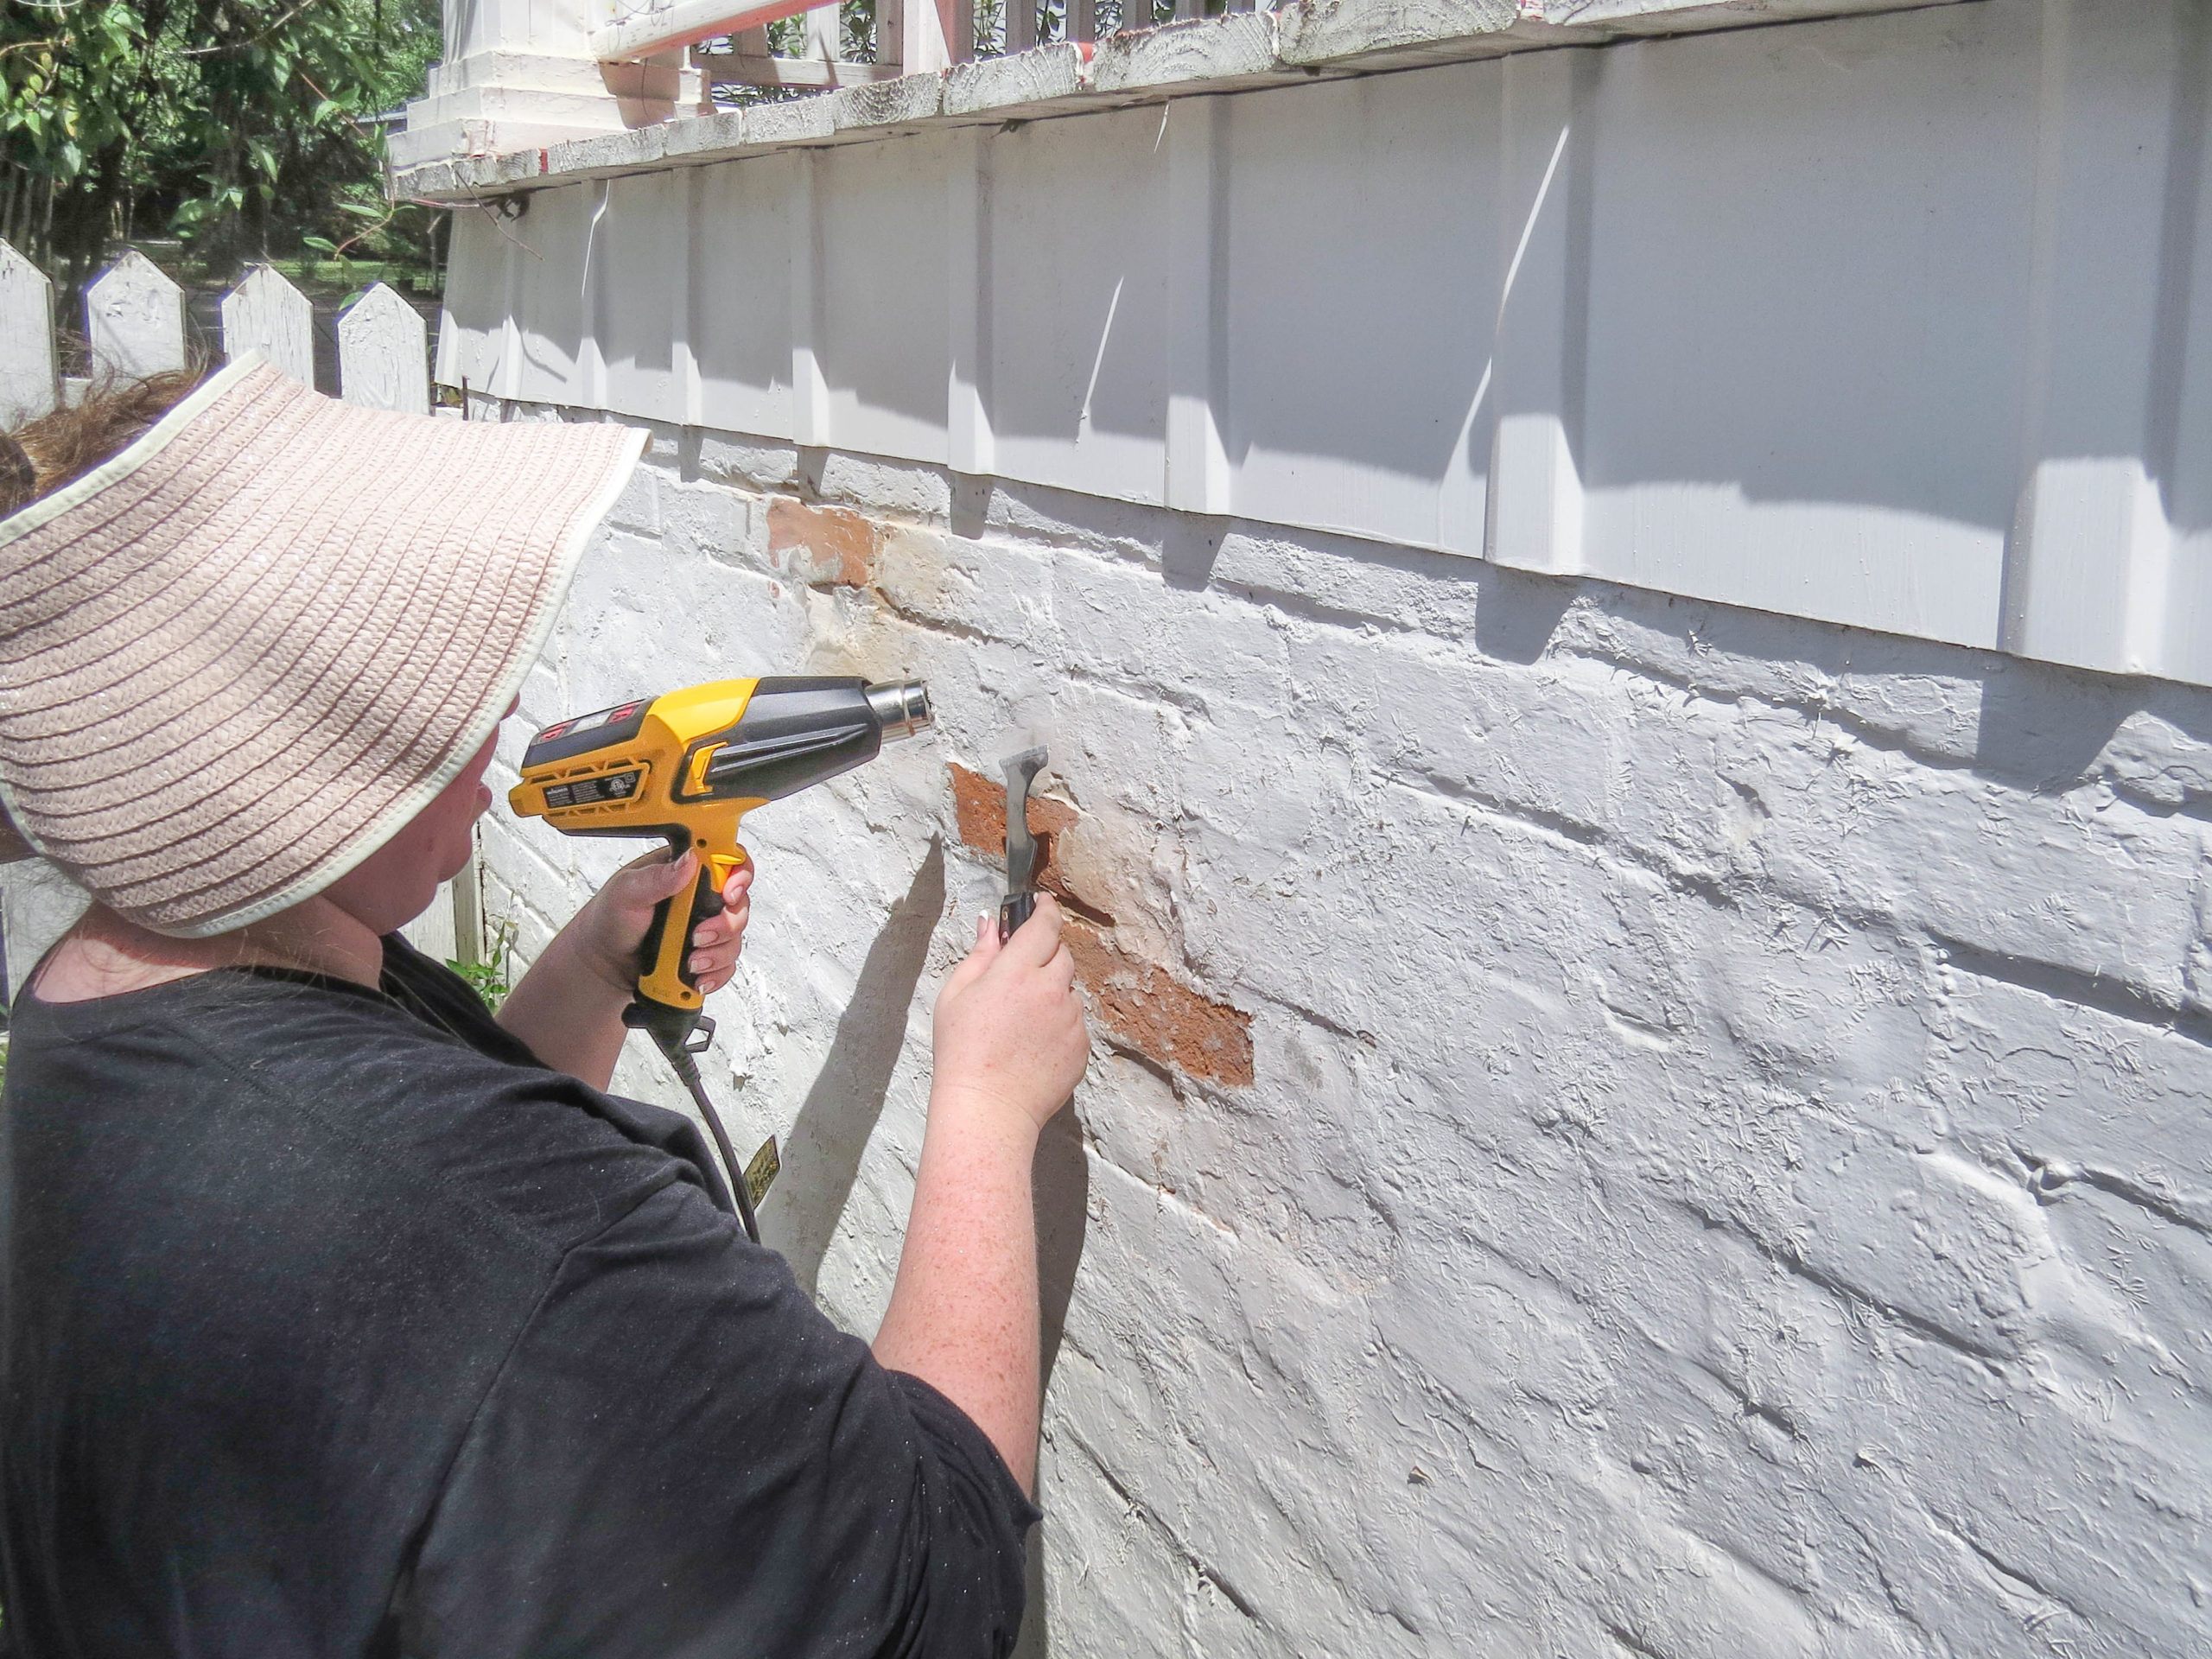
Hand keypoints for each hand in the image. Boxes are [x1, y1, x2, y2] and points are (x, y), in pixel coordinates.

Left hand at [573, 846, 752, 997]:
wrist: (602, 963)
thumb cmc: (609, 919)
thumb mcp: (627, 891)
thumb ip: (658, 877)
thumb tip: (689, 860)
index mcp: (686, 872)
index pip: (728, 862)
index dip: (739, 875)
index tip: (729, 894)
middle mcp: (701, 898)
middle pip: (739, 905)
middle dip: (726, 925)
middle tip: (699, 936)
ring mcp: (705, 927)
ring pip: (735, 938)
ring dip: (717, 953)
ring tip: (690, 962)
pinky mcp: (705, 954)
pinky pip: (726, 965)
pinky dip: (714, 973)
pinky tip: (696, 976)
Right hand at [930, 895, 1088, 1134]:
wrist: (988, 1109)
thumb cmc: (962, 1052)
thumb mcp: (956, 995)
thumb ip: (980, 954)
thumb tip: (991, 925)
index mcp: (1017, 971)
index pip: (1044, 925)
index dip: (1045, 910)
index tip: (1043, 904)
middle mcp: (1051, 990)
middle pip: (1061, 955)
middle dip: (1044, 956)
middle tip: (1019, 975)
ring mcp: (1071, 1019)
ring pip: (1068, 991)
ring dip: (1051, 994)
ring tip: (1019, 1023)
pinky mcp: (1082, 1046)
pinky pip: (1074, 1023)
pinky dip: (1058, 1025)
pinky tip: (1031, 1045)